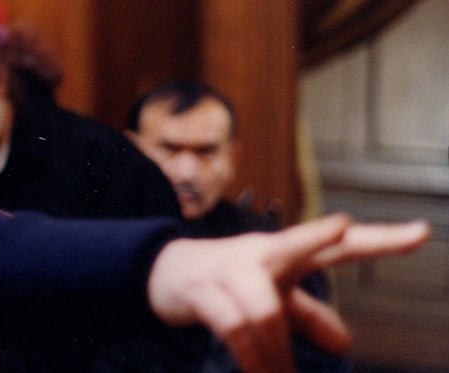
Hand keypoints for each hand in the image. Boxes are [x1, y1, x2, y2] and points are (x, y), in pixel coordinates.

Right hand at [147, 213, 428, 372]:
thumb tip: (345, 343)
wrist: (162, 270)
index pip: (338, 246)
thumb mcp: (271, 295)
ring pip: (264, 311)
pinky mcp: (202, 291)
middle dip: (319, 236)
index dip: (379, 240)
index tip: (421, 232)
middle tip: (343, 226)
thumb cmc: (228, 279)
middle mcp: (262, 253)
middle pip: (298, 244)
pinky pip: (233, 327)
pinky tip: (258, 372)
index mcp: (286, 253)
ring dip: (277, 355)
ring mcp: (230, 269)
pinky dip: (250, 356)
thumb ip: (308, 315)